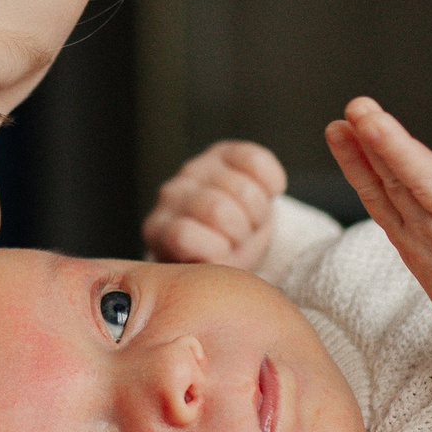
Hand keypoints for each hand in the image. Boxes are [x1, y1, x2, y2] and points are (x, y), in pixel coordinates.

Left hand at [144, 141, 289, 268]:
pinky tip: (267, 193)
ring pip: (244, 190)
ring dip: (259, 213)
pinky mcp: (223, 151)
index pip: (183, 235)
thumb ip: (206, 271)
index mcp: (160, 231)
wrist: (233, 234)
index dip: (216, 252)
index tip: (224, 258)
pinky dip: (271, 183)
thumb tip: (216, 259)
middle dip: (242, 233)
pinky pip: (257, 161)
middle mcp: (172, 194)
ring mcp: (195, 169)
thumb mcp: (211, 279)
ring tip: (251, 221)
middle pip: (219, 210)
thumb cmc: (219, 259)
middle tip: (242, 239)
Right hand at [325, 98, 431, 373]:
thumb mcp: (428, 258)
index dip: (353, 162)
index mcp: (412, 239)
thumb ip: (408, 213)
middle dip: (373, 146)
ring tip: (374, 118)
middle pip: (398, 185)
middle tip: (355, 111)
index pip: (377, 195)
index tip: (336, 130)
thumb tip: (386, 164)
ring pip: (429, 183)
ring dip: (400, 148)